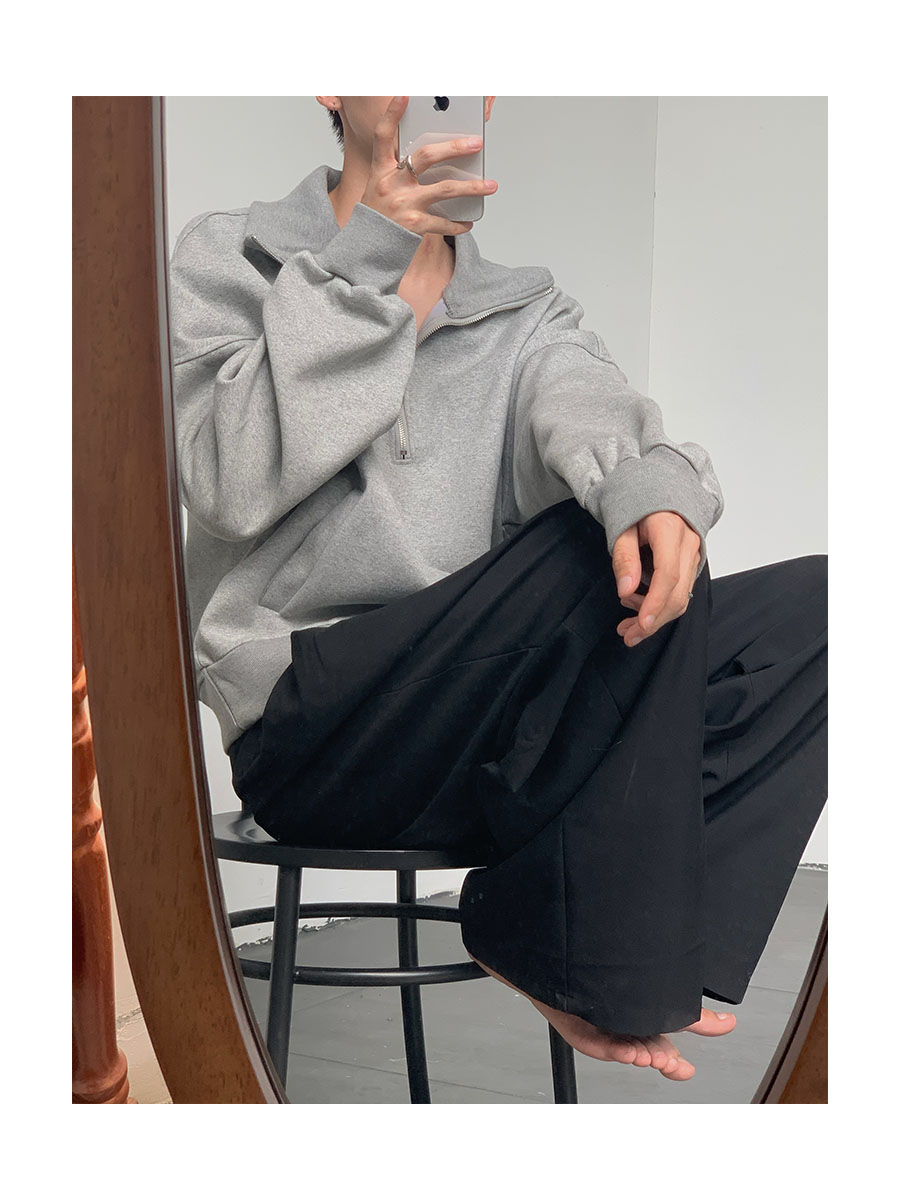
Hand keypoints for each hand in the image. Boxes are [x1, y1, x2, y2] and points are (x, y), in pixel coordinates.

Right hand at [360, 96, 498, 237]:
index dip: (392, 113)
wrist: (367, 245)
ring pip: (444, 189)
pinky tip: (469, 222)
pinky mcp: (413, 225)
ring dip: (471, 187)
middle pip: (425, 157)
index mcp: (381, 168)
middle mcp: (391, 183)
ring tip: (490, 185)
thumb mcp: (380, 183)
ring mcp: (403, 204)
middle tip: (476, 143)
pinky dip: (458, 223)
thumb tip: (437, 153)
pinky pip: (443, 222)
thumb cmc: (378, 210)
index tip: (404, 94)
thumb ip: (399, 166)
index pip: (383, 135)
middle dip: (454, 147)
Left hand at [611, 512, 700, 646]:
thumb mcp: (622, 527)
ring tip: (628, 625)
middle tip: (628, 636)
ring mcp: (694, 554)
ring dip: (656, 617)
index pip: (667, 574)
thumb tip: (625, 590)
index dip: (654, 602)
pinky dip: (661, 605)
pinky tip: (639, 607)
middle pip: (677, 593)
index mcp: (670, 530)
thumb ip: (624, 558)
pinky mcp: (692, 563)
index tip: (641, 624)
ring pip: (682, 597)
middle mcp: (689, 543)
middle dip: (653, 621)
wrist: (659, 492)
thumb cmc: (638, 507)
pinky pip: (681, 590)